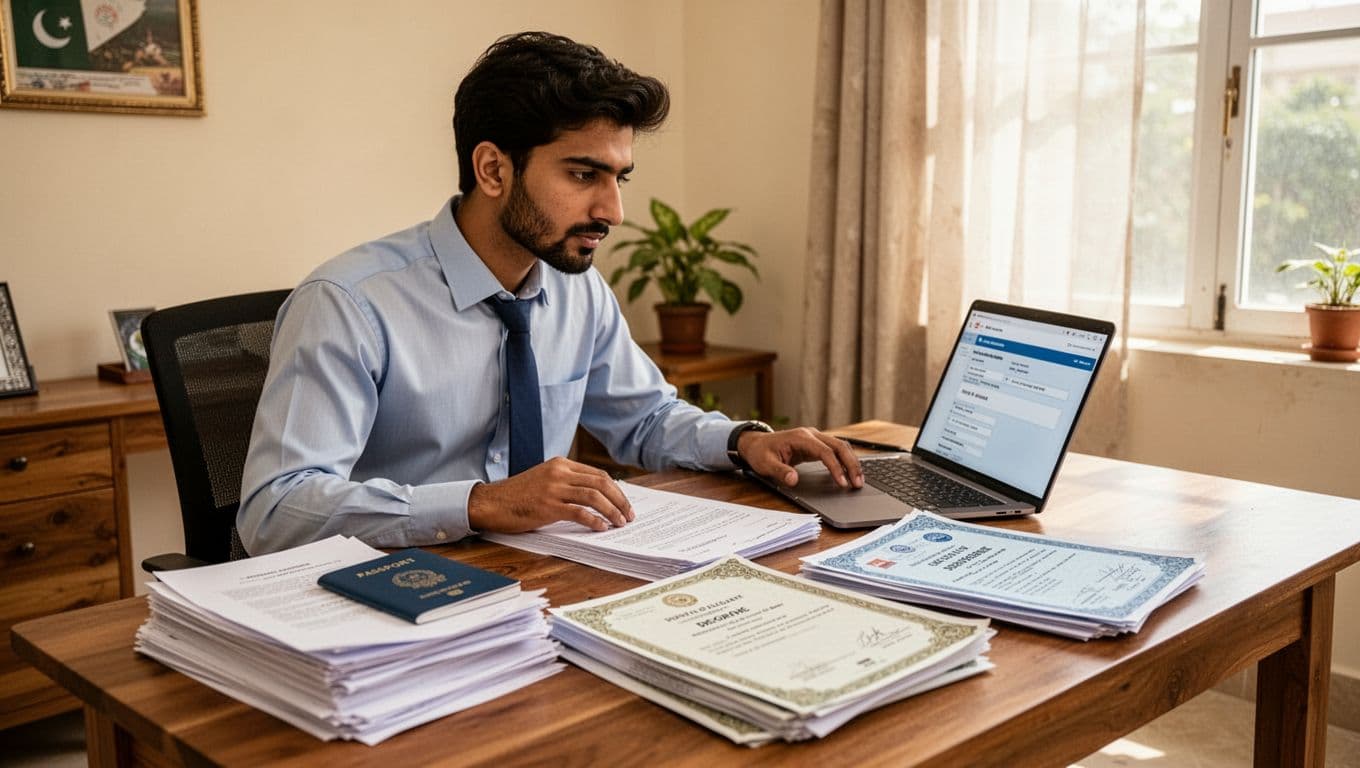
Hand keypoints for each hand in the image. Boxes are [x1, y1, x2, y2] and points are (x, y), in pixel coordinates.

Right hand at [467, 456, 633, 532]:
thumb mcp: (545, 480)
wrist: (490, 502)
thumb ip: (567, 484)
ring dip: (612, 511)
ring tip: (620, 523)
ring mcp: (553, 488)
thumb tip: (596, 498)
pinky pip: (579, 512)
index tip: (625, 503)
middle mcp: (559, 473)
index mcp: (561, 464)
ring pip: (594, 496)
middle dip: (620, 500)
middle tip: (629, 515)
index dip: (616, 490)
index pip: (598, 474)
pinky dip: (594, 520)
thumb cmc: (517, 495)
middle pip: (601, 483)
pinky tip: (601, 528)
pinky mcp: (547, 506)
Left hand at [738, 427, 863, 489]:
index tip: (841, 483)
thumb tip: (794, 480)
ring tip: (858, 480)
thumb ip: (780, 471)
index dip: (835, 467)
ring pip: (841, 446)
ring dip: (851, 462)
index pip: (825, 452)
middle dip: (851, 464)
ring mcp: (815, 438)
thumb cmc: (760, 453)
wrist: (756, 444)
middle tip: (858, 483)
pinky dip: (845, 460)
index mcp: (800, 437)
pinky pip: (835, 450)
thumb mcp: (766, 464)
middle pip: (839, 446)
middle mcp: (811, 434)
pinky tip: (850, 473)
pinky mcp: (816, 444)